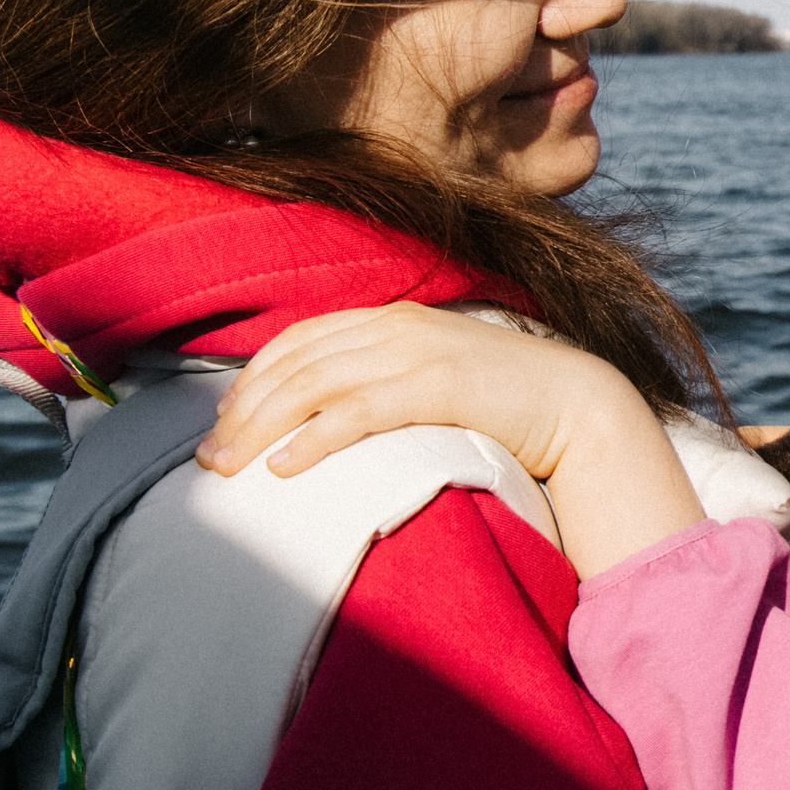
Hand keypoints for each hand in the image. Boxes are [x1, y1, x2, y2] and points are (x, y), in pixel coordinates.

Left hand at [196, 302, 703, 576]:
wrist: (581, 407)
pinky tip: (285, 467)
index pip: (301, 340)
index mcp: (394, 320)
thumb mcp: (437, 379)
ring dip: (261, 428)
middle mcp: (399, 327)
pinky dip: (315, 439)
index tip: (223, 424)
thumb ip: (389, 384)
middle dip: (242, 411)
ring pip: (315, 384)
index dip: (253, 380)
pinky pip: (360, 412)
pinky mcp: (441, 388)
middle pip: (296, 363)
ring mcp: (420, 354)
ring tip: (227, 469)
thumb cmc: (505, 406)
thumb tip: (332, 421)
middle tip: (208, 460)